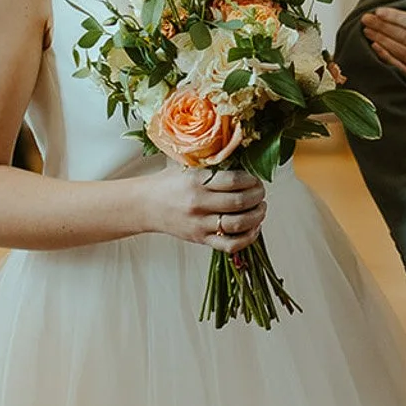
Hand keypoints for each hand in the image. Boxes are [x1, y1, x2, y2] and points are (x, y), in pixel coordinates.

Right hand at [139, 164, 265, 248]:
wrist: (145, 205)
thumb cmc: (168, 184)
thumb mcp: (186, 166)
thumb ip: (211, 164)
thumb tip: (243, 159)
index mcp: (196, 182)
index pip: (233, 181)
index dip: (251, 180)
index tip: (255, 179)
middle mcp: (198, 204)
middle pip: (239, 202)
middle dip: (258, 196)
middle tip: (261, 192)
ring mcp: (200, 224)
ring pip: (238, 224)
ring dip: (257, 216)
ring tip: (261, 208)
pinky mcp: (201, 240)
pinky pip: (230, 245)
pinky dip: (248, 238)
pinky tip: (253, 228)